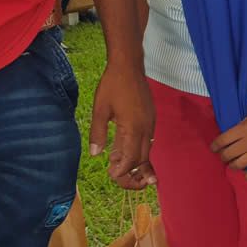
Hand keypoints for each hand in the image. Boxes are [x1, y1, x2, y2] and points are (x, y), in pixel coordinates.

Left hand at [90, 64, 155, 188]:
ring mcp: (150, 123)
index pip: (131, 159)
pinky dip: (138, 151)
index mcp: (133, 128)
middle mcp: (146, 128)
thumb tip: (95, 154)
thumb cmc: (113, 85)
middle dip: (133, 174)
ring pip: (147, 151)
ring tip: (126, 172)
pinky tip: (127, 152)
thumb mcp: (100, 109)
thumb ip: (98, 133)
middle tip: (120, 180)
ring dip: (137, 163)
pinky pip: (147, 141)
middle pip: (143, 159)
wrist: (129, 65)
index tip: (111, 174)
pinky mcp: (150, 119)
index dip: (122, 171)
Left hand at [210, 103, 246, 179]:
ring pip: (238, 164)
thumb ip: (239, 129)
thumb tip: (229, 139)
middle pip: (228, 154)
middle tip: (224, 156)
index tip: (213, 148)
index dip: (214, 146)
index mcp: (243, 129)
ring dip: (232, 165)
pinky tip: (246, 174)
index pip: (222, 140)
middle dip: (223, 157)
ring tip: (233, 164)